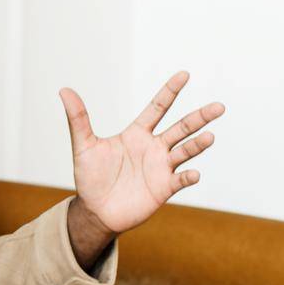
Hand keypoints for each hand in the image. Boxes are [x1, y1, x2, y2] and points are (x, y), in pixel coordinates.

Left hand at [60, 71, 224, 233]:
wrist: (95, 210)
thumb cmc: (90, 177)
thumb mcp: (84, 146)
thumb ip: (78, 119)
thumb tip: (64, 90)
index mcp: (136, 134)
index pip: (157, 108)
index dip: (170, 91)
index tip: (184, 74)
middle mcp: (154, 147)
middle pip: (181, 128)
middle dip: (199, 117)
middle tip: (219, 107)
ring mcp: (161, 167)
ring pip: (185, 152)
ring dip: (197, 145)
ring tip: (209, 137)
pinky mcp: (163, 188)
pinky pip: (180, 180)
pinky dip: (188, 176)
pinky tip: (193, 173)